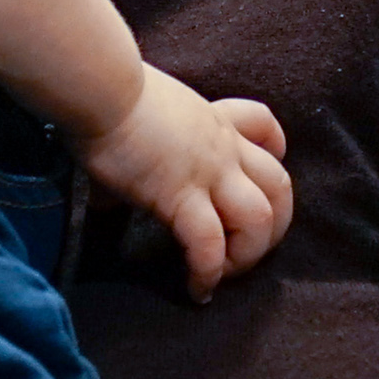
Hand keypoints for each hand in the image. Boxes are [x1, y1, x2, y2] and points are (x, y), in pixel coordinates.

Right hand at [80, 69, 292, 299]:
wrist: (99, 88)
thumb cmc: (106, 94)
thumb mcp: (142, 114)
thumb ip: (144, 144)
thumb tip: (110, 183)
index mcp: (213, 120)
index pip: (264, 126)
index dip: (275, 151)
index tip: (255, 175)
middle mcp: (222, 147)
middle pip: (279, 186)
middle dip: (274, 225)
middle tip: (247, 248)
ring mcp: (207, 172)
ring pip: (258, 220)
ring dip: (249, 254)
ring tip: (226, 273)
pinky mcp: (179, 195)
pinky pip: (208, 244)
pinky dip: (207, 273)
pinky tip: (196, 290)